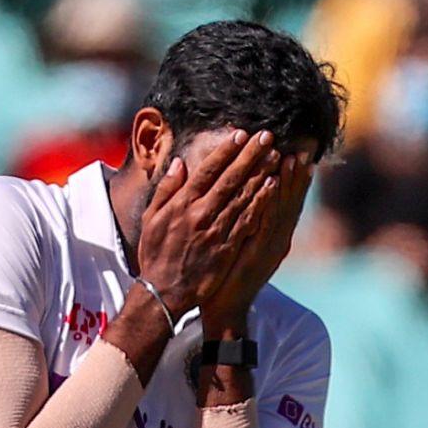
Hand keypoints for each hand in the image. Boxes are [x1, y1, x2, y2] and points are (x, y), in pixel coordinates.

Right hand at [136, 130, 281, 317]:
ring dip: (260, 174)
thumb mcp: (152, 218)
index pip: (208, 171)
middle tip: (267, 137)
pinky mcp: (228, 248)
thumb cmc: (156, 254)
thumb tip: (180, 163)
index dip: (226, 151)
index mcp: (182, 204)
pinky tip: (273, 188)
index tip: (241, 134)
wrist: (164, 292)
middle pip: (230, 179)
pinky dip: (261, 203)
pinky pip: (248, 222)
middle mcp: (201, 214)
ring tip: (275, 156)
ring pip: (243, 197)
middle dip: (250, 156)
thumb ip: (167, 190)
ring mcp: (216, 232)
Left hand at [201, 150, 315, 329]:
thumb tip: (249, 202)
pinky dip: (270, 202)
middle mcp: (275, 241)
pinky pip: (264, 222)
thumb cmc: (227, 277)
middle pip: (288, 203)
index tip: (297, 155)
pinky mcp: (256, 254)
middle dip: (295, 176)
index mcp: (271, 238)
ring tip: (291, 158)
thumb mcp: (240, 247)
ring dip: (287, 183)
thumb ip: (247, 224)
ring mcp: (268, 248)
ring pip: (280, 209)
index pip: (284, 203)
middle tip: (301, 150)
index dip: (292, 180)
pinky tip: (273, 183)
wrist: (225, 308)